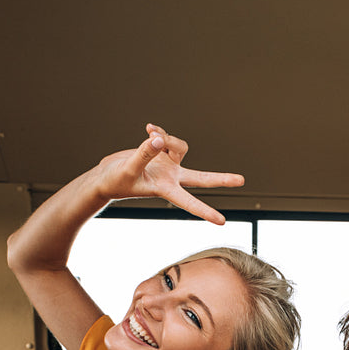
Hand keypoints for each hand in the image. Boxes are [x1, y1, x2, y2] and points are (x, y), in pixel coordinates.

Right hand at [91, 124, 244, 223]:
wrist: (106, 176)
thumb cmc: (114, 180)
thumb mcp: (128, 168)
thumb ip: (145, 153)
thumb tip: (159, 139)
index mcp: (165, 189)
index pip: (189, 201)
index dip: (205, 211)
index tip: (221, 221)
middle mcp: (171, 178)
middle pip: (201, 177)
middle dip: (221, 179)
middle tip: (242, 180)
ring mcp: (168, 165)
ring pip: (178, 145)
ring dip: (166, 137)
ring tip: (149, 133)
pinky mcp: (161, 153)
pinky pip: (167, 137)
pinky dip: (158, 131)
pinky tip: (148, 127)